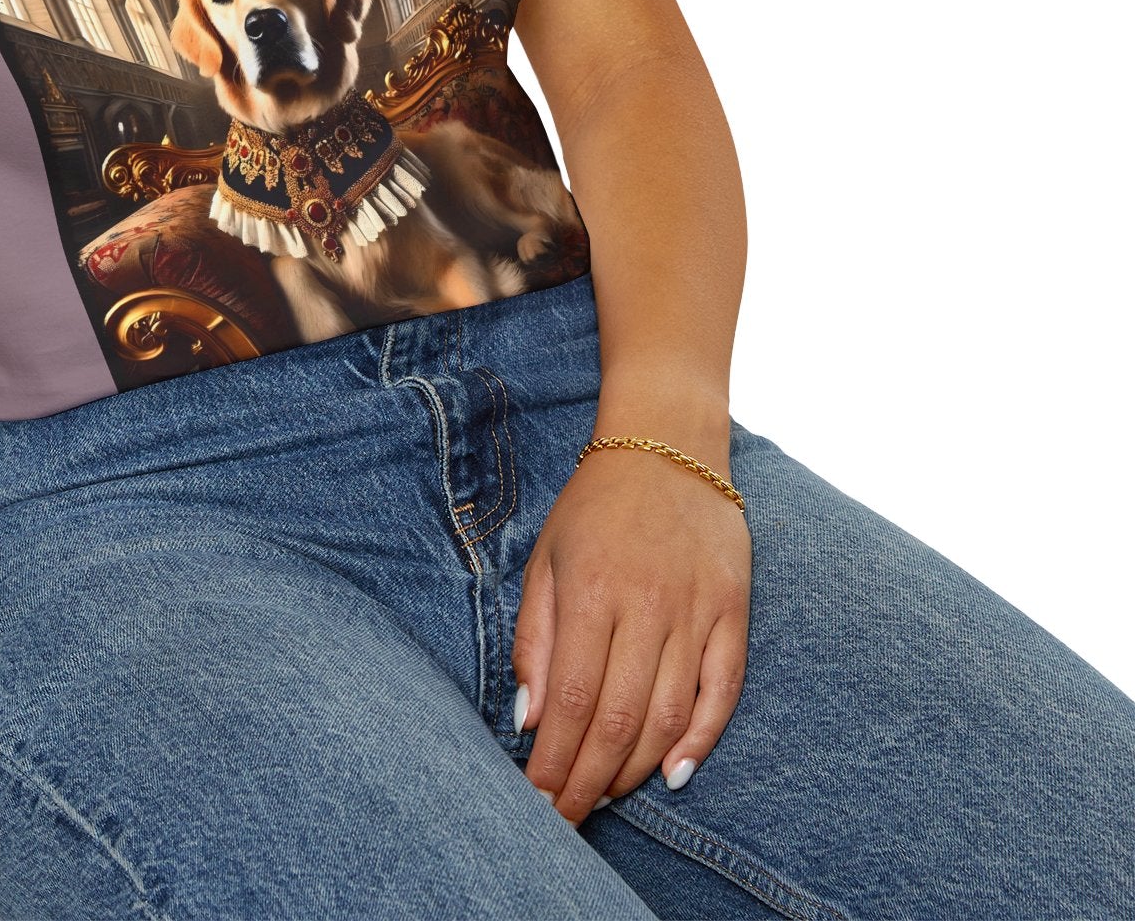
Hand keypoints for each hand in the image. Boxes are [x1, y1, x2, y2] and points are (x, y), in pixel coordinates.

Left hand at [512, 438, 751, 823]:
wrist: (667, 445)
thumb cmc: (595, 507)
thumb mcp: (546, 559)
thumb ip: (534, 639)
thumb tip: (529, 719)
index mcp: (592, 591)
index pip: (572, 699)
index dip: (555, 760)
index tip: (537, 799)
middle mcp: (647, 605)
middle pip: (619, 719)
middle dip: (589, 780)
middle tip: (567, 818)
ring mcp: (696, 610)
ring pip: (669, 716)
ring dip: (635, 768)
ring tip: (606, 796)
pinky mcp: (734, 611)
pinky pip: (723, 691)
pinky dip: (701, 739)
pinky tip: (673, 774)